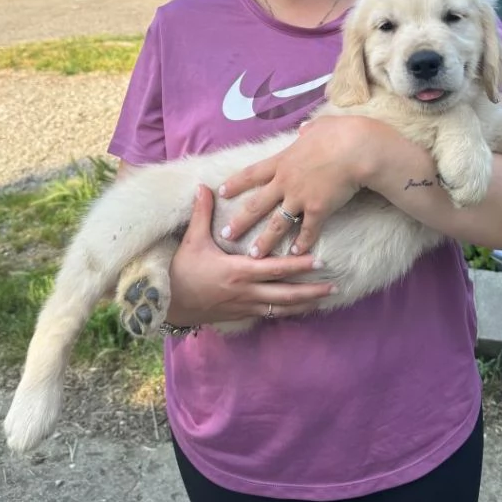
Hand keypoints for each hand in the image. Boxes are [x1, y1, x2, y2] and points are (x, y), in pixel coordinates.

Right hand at [166, 185, 336, 325]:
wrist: (167, 303)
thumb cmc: (181, 271)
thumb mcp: (192, 240)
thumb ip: (202, 214)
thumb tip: (204, 187)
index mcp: (238, 271)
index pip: (275, 268)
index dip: (298, 265)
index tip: (319, 261)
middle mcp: (247, 291)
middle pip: (286, 293)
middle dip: (311, 290)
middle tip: (334, 285)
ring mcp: (246, 306)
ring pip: (282, 308)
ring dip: (305, 303)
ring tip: (325, 298)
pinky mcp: (242, 314)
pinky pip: (271, 314)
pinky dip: (288, 311)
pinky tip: (299, 308)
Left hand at [218, 116, 373, 257]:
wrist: (356, 148)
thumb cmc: (339, 133)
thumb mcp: (319, 126)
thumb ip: (308, 130)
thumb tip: (305, 129)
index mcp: (283, 161)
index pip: (252, 174)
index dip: (235, 184)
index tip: (221, 192)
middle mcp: (285, 182)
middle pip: (256, 205)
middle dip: (240, 222)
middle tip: (226, 235)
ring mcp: (300, 198)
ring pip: (276, 224)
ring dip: (265, 241)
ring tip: (254, 255)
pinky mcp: (318, 210)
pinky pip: (307, 231)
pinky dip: (302, 243)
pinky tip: (296, 254)